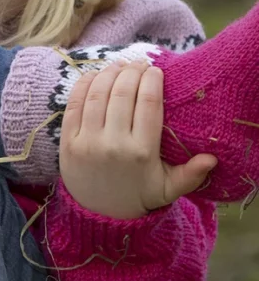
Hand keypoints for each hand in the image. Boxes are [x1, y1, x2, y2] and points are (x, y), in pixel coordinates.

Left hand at [59, 62, 216, 218]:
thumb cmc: (137, 196)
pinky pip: (74, 104)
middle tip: (138, 64)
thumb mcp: (167, 189)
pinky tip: (96, 75)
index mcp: (141, 153)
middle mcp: (113, 144)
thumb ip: (190, 175)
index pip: (148, 104)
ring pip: (98, 94)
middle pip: (122, 93)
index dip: (152, 81)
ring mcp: (87, 142)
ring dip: (109, 73)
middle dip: (132, 71)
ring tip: (120, 65)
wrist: (99, 216)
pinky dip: (85, 84)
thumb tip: (212, 158)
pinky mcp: (68, 141)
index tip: (156, 70)